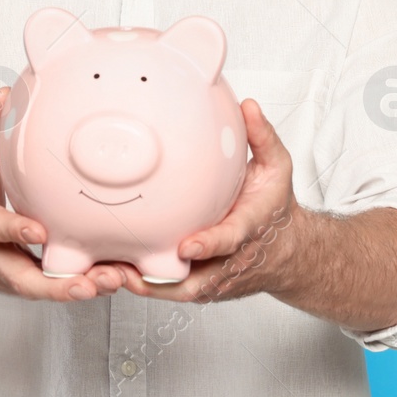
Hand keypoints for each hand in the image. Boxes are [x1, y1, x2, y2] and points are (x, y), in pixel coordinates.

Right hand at [0, 87, 124, 301]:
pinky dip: (90, 284)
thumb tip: (4, 93)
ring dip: (84, 287)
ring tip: (117, 279)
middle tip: (92, 280)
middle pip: (26, 281)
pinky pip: (62, 286)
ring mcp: (15, 275)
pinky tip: (120, 276)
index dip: (13, 231)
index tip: (39, 231)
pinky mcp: (34, 282)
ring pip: (49, 290)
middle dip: (58, 284)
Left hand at [115, 98, 300, 303]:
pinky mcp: (202, 285)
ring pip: (178, 290)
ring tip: (110, 272)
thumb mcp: (277, 168)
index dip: (209, 245)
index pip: (230, 240)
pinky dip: (145, 284)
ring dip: (144, 284)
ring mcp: (215, 277)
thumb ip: (262, 137)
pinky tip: (116, 270)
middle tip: (127, 270)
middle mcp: (230, 260)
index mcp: (248, 229)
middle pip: (196, 279)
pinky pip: (171, 289)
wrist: (286, 251)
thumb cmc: (275, 208)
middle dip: (162, 279)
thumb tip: (247, 106)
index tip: (186, 246)